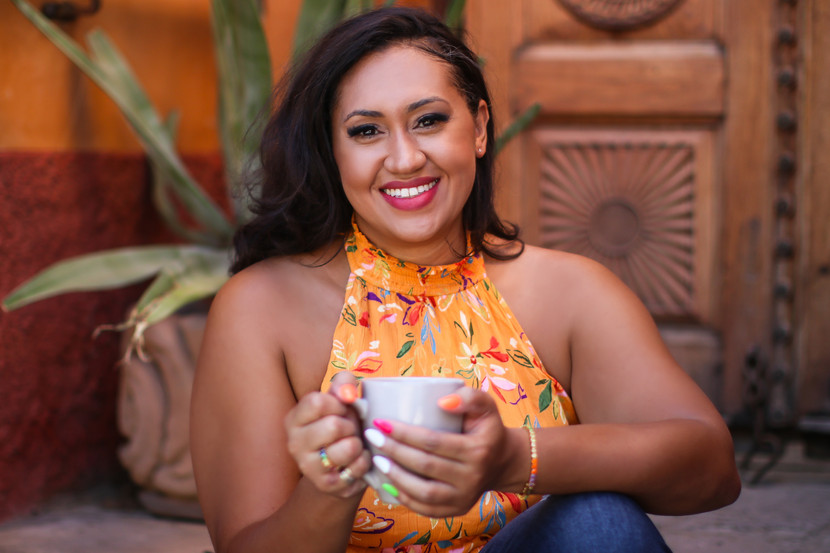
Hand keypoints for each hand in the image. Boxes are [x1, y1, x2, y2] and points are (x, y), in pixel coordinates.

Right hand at [284, 372, 370, 497]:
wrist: (341, 465)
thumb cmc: (342, 425)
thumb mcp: (341, 399)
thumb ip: (344, 384)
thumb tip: (348, 394)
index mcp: (294, 419)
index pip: (317, 402)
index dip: (338, 403)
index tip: (341, 410)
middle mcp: (294, 444)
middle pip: (334, 425)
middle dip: (351, 425)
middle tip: (349, 430)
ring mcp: (308, 467)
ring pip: (348, 447)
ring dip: (359, 444)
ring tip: (353, 445)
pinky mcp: (326, 485)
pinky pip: (357, 467)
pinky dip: (364, 461)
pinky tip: (356, 461)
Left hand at [364, 386, 523, 516]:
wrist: (502, 461)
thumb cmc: (487, 428)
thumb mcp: (486, 406)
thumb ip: (469, 396)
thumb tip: (441, 401)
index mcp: (478, 450)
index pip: (434, 442)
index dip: (404, 433)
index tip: (380, 422)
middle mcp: (472, 477)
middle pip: (425, 466)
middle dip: (393, 451)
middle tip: (372, 437)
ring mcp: (464, 497)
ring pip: (423, 492)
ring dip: (395, 477)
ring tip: (376, 461)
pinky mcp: (457, 510)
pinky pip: (426, 508)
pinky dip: (404, 497)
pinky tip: (388, 482)